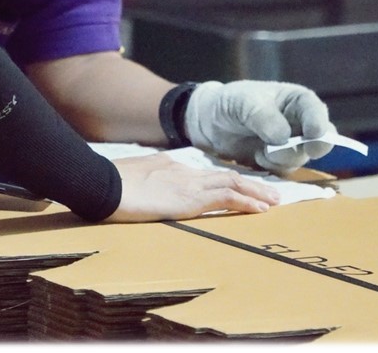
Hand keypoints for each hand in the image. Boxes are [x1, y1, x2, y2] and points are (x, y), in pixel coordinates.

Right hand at [104, 153, 279, 222]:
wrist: (103, 184)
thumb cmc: (108, 186)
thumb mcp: (128, 182)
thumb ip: (144, 184)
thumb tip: (147, 191)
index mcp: (169, 167)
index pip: (206, 174)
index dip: (227, 180)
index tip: (242, 187)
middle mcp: (184, 171)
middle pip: (224, 175)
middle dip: (250, 184)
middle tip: (270, 193)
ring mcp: (189, 183)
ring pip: (232, 183)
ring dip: (256, 192)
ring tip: (274, 201)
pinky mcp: (191, 197)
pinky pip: (228, 197)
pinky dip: (247, 202)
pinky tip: (261, 209)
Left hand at [183, 80, 335, 174]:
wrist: (211, 122)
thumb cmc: (231, 103)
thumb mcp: (244, 103)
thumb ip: (264, 117)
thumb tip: (283, 138)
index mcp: (298, 101)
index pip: (317, 112)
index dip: (319, 125)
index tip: (311, 136)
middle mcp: (302, 123)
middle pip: (320, 141)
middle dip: (304, 149)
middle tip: (281, 150)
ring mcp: (293, 144)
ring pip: (301, 159)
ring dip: (281, 159)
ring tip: (260, 151)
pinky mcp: (280, 162)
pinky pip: (285, 172)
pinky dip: (272, 168)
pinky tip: (256, 158)